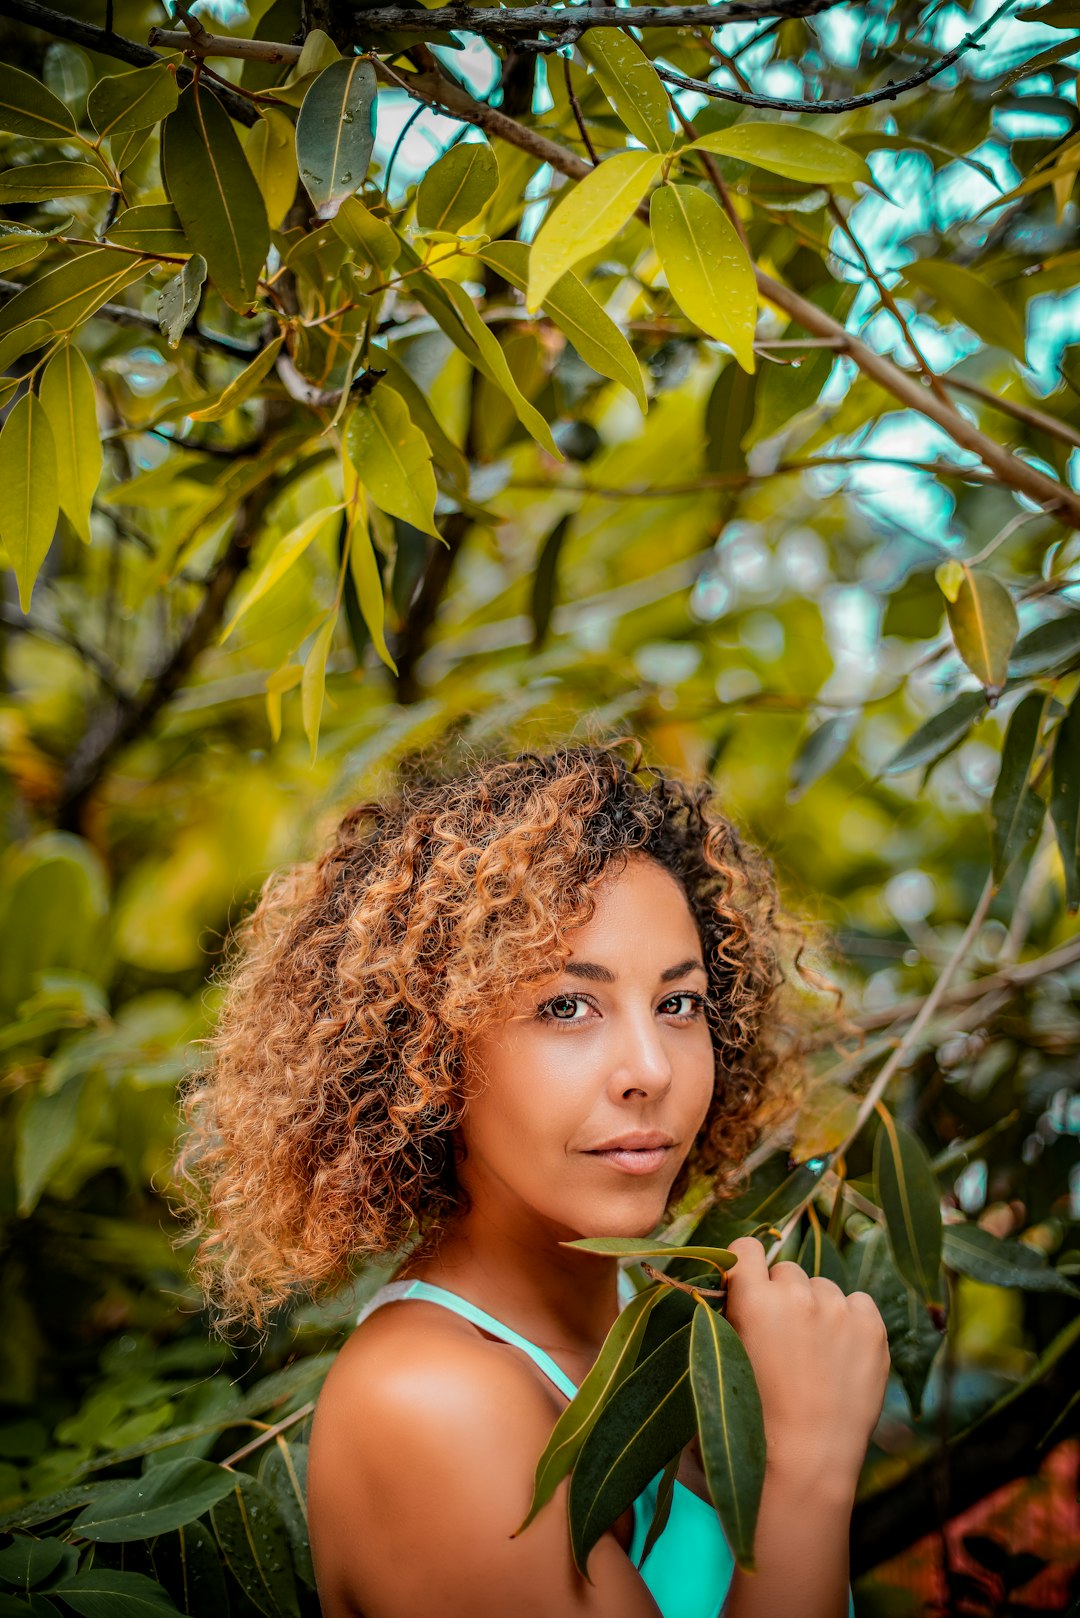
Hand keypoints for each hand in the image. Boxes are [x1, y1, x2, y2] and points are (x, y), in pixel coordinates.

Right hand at [723, 1235, 889, 1493]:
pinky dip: (851, 1321)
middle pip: (787, 1270)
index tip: (749, 1288)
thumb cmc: (757, 1416)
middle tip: (784, 1339)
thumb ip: (734, 1313)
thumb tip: (744, 1288)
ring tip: (816, 1356)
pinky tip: (842, 1356)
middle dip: (783, 1296)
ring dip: (818, 1309)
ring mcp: (838, 1308)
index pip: (746, 1248)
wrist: (808, 1460)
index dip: (746, 1268)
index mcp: (753, 1299)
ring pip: (823, 1287)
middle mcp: (796, 1293)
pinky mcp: (871, 1325)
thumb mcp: (728, 1356)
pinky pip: (859, 1302)